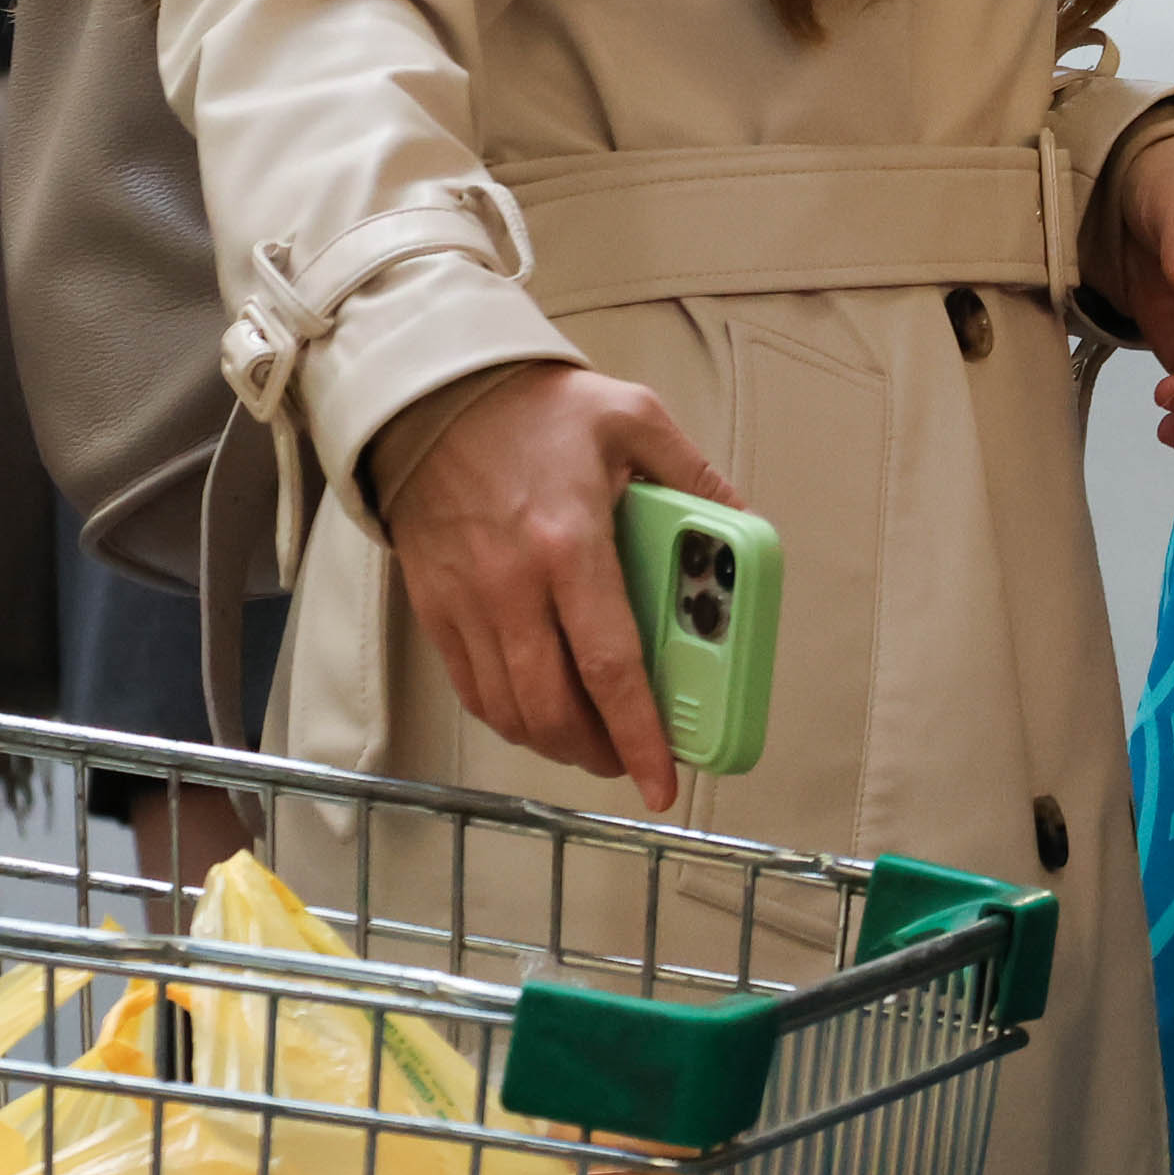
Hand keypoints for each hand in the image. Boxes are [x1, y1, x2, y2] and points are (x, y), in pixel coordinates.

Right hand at [380, 362, 736, 811]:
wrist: (433, 394)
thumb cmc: (536, 407)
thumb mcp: (633, 417)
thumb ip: (693, 474)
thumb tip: (740, 524)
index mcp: (571, 544)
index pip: (611, 666)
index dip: (641, 735)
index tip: (664, 780)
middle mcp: (513, 587)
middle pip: (556, 708)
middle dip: (600, 752)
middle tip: (633, 760)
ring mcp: (468, 604)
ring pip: (511, 712)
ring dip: (556, 743)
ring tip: (594, 742)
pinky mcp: (435, 608)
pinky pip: (473, 690)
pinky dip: (509, 718)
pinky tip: (540, 712)